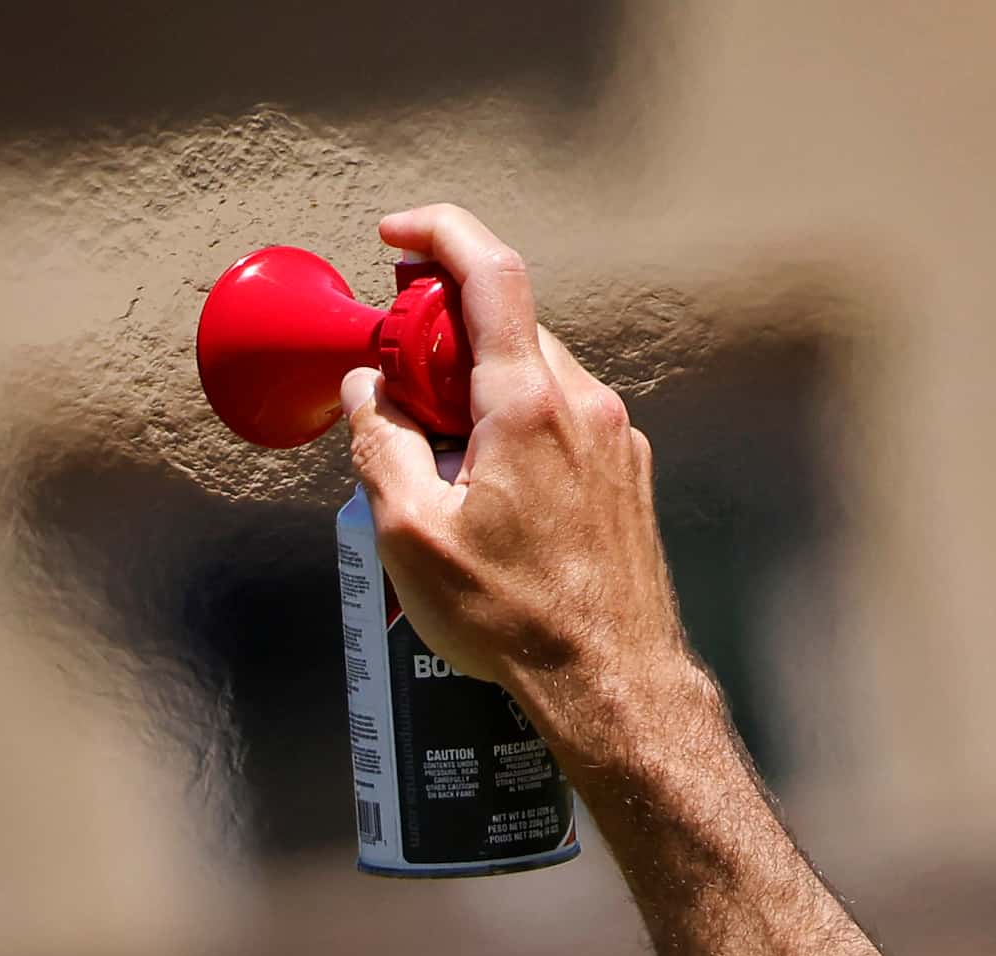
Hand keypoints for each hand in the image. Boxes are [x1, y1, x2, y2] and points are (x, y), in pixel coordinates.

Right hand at [341, 205, 709, 772]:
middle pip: (505, 327)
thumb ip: (379, 443)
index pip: (489, 271)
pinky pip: (562, 421)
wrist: (613, 682)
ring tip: (443, 468)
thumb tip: (367, 391)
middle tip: (397, 393)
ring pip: (535, 375)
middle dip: (441, 340)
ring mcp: (616, 440)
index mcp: (528, 405)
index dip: (437, 232)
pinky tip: (491, 497)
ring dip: (478, 392)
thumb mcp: (411, 535)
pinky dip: (516, 429)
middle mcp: (584, 406)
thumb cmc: (518, 621)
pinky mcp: (627, 475)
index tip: (395, 237)